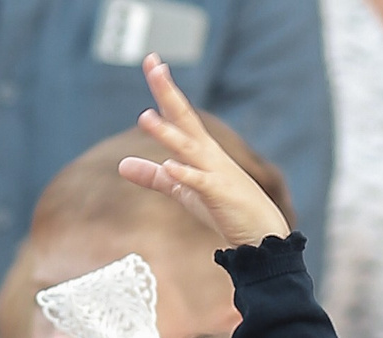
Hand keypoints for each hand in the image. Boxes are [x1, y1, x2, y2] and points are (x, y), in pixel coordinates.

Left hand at [118, 56, 291, 246]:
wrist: (260, 232)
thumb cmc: (223, 207)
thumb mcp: (182, 190)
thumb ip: (153, 176)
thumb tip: (122, 165)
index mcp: (199, 149)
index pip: (178, 113)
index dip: (164, 88)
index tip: (151, 60)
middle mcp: (208, 153)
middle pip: (184, 118)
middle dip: (168, 92)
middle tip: (152, 65)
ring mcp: (215, 172)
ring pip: (188, 148)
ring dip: (167, 133)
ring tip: (145, 118)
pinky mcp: (219, 195)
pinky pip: (200, 183)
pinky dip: (186, 175)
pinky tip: (170, 167)